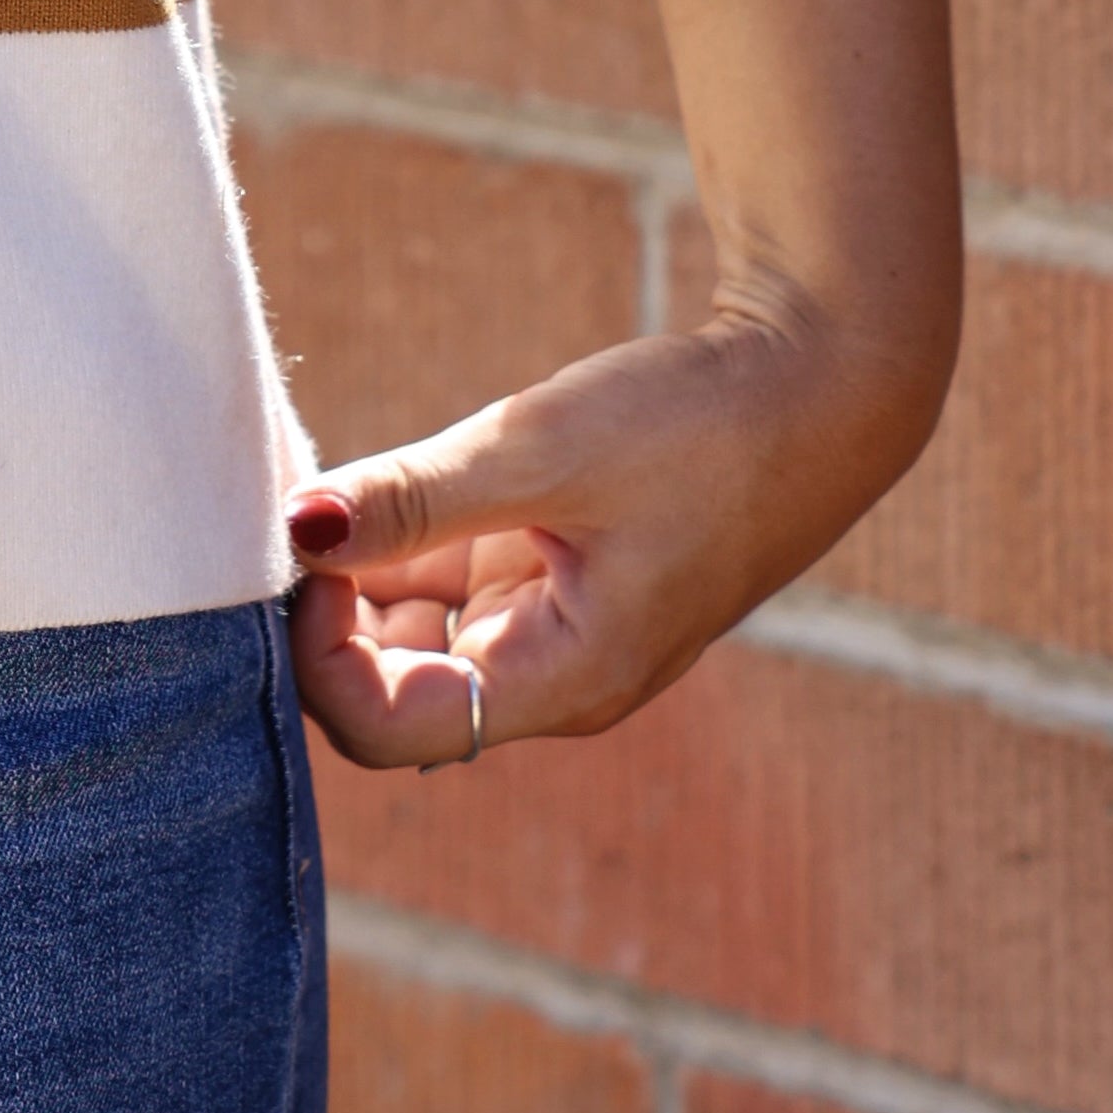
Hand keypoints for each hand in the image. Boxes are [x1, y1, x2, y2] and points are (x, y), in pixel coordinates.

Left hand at [284, 303, 937, 772]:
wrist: (819, 383)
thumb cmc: (702, 426)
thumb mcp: (540, 449)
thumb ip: (413, 497)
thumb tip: (294, 526)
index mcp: (564, 680)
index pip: (386, 728)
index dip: (317, 656)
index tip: (309, 550)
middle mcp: (550, 676)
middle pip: (385, 692)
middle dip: (328, 614)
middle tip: (296, 509)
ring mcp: (547, 628)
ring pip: (405, 635)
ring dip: (359, 573)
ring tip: (341, 484)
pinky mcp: (547, 578)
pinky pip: (442, 585)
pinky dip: (399, 541)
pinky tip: (380, 483)